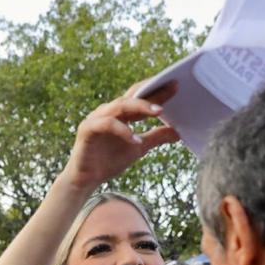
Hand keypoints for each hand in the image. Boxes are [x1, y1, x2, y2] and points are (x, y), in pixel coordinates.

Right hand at [60, 81, 180, 191]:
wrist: (86, 180)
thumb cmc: (109, 161)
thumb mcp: (139, 148)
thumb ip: (156, 138)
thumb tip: (177, 132)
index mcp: (121, 113)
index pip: (141, 97)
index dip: (158, 91)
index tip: (177, 85)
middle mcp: (109, 111)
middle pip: (132, 96)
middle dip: (152, 91)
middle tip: (172, 87)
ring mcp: (97, 118)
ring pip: (120, 105)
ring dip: (140, 106)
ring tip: (159, 111)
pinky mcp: (87, 129)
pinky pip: (107, 124)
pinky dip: (123, 131)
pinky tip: (136, 140)